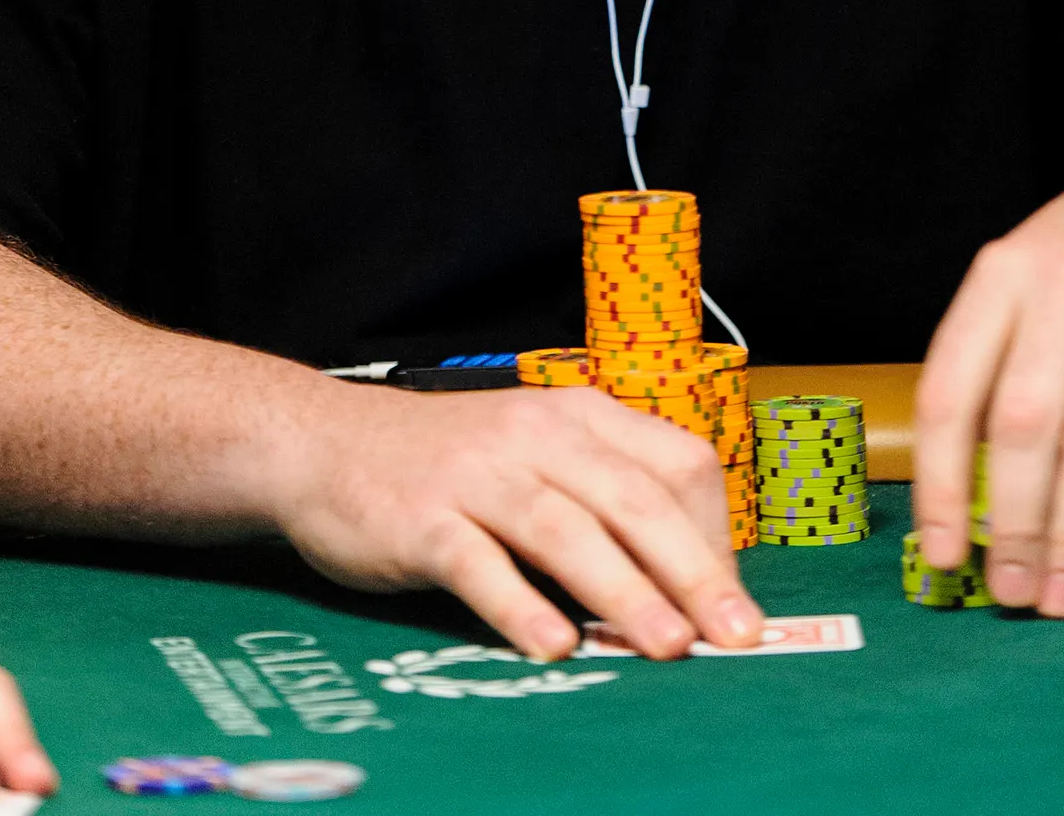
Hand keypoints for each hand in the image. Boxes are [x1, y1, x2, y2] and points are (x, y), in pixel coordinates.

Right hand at [271, 376, 763, 661]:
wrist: (328, 442)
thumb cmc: (454, 463)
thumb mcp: (539, 458)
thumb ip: (605, 505)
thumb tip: (689, 587)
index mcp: (580, 417)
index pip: (676, 464)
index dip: (715, 537)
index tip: (731, 603)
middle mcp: (537, 437)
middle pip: (633, 499)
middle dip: (693, 571)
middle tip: (735, 635)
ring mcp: (479, 476)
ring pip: (565, 530)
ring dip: (623, 591)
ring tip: (667, 647)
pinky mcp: (424, 520)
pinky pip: (479, 564)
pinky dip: (519, 605)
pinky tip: (551, 646)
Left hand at [914, 135, 1063, 618]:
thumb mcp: (1028, 279)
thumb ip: (994, 365)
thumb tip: (962, 496)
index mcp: (1000, 274)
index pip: (951, 391)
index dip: (940, 483)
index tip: (940, 554)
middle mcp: (1063, 288)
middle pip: (1024, 427)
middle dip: (1013, 523)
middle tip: (1010, 593)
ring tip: (1060, 594)